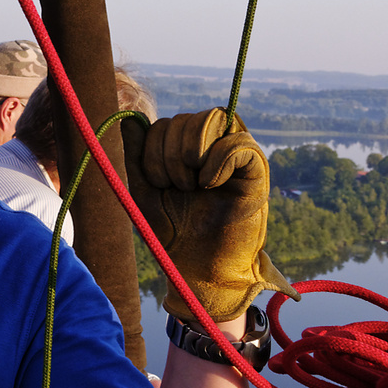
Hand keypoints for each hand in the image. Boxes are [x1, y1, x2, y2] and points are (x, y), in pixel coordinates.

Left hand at [121, 108, 296, 322]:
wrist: (197, 269)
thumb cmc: (172, 233)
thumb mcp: (144, 191)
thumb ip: (136, 155)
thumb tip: (130, 119)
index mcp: (185, 151)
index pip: (167, 122)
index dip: (153, 147)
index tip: (157, 182)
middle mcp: (212, 148)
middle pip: (189, 118)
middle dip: (169, 153)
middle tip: (175, 187)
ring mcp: (236, 157)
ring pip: (214, 118)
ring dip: (190, 153)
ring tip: (192, 187)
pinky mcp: (257, 173)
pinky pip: (241, 143)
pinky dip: (218, 160)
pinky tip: (209, 184)